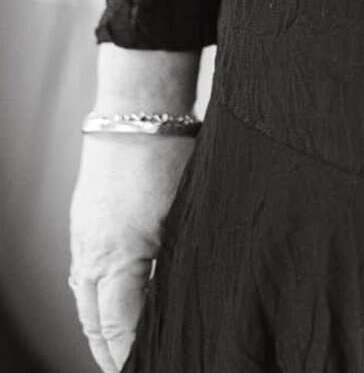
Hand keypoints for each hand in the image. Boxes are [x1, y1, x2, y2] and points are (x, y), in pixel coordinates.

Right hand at [68, 132, 195, 370]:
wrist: (138, 111)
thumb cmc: (171, 157)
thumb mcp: (185, 216)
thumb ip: (177, 264)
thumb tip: (184, 297)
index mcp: (118, 259)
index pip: (120, 328)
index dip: (131, 355)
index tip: (148, 366)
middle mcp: (92, 255)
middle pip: (95, 323)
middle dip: (111, 352)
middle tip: (132, 367)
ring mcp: (83, 239)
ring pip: (86, 301)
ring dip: (102, 327)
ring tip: (122, 348)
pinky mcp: (83, 223)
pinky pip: (83, 277)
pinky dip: (95, 299)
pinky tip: (112, 305)